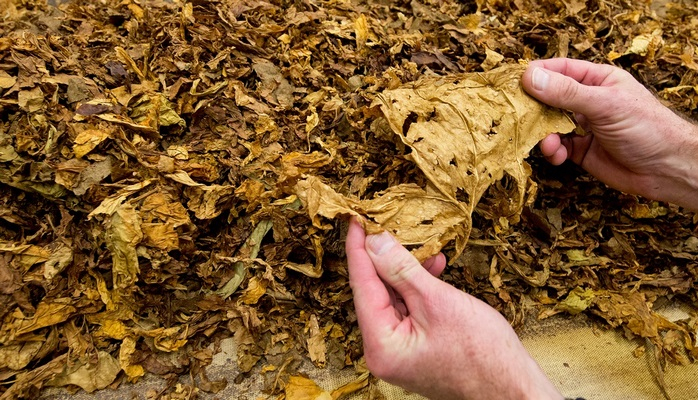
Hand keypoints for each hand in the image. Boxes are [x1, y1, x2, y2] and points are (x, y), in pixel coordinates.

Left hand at [346, 218, 562, 399]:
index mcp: (381, 345)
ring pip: (393, 298)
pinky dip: (419, 288)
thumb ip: (402, 269)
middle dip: (384, 257)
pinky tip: (435, 268)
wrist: (513, 388)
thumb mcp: (437, 301)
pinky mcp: (415, 347)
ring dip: (406, 270)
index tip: (357, 220)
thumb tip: (374, 242)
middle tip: (385, 224)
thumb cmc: (483, 354)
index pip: (362, 286)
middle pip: (375, 292)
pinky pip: (409, 309)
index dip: (360, 250)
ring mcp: (399, 351)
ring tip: (422, 245)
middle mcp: (383, 351)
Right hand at [522, 58, 697, 210]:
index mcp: (597, 80)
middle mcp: (587, 101)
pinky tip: (557, 155)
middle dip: (534, 108)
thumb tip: (531, 78)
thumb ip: (566, 92)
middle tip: (519, 117)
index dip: (538, 75)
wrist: (666, 169)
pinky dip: (552, 151)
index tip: (517, 84)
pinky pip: (557, 147)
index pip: (560, 70)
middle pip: (549, 98)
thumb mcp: (604, 104)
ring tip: (547, 143)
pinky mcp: (581, 151)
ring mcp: (583, 126)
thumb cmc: (647, 128)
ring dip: (543, 134)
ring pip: (549, 125)